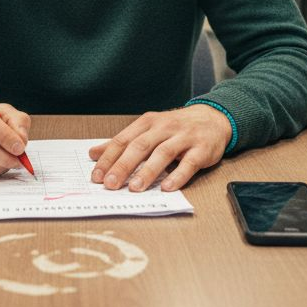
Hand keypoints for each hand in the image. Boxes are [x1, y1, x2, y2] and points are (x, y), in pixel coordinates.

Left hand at [87, 105, 230, 191]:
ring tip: (135, 187)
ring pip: (163, 153)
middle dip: (124, 165)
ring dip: (148, 171)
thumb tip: (93, 153)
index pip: (123, 140)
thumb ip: (123, 142)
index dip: (108, 158)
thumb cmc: (176, 128)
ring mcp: (184, 137)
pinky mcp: (202, 149)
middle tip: (110, 184)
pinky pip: (189, 163)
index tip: (96, 175)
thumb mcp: (148, 130)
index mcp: (147, 123)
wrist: (213, 118)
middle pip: (140, 146)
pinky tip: (167, 187)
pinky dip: (178, 176)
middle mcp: (164, 127)